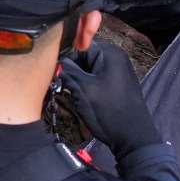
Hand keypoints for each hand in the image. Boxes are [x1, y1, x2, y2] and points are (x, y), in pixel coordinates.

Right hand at [57, 43, 160, 159]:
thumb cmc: (108, 111)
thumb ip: (68, 71)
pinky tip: (72, 92)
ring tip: (58, 84)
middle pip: (84, 55)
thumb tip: (52, 60)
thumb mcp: (84, 90)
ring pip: (87, 68)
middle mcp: (115, 58)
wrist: (132, 137)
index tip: (46, 61)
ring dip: (74, 76)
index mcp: (110, 53)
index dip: (63, 51)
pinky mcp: (113, 85)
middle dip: (68, 65)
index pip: (81, 42)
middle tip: (50, 75)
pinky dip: (83, 83)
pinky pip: (94, 78)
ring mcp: (115, 72)